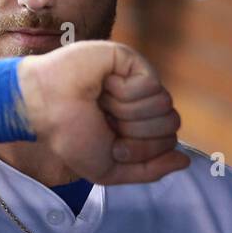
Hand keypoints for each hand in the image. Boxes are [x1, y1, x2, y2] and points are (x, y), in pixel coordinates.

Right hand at [18, 41, 188, 184]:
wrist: (46, 109)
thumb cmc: (70, 138)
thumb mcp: (109, 170)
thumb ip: (149, 171)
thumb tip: (185, 162)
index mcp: (136, 127)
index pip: (168, 142)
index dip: (142, 150)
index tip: (111, 146)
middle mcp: (140, 104)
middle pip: (170, 125)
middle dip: (137, 133)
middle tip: (105, 123)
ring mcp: (137, 81)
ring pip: (163, 106)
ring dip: (127, 112)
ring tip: (101, 103)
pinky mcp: (132, 61)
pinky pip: (151, 86)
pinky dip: (125, 93)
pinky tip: (104, 85)